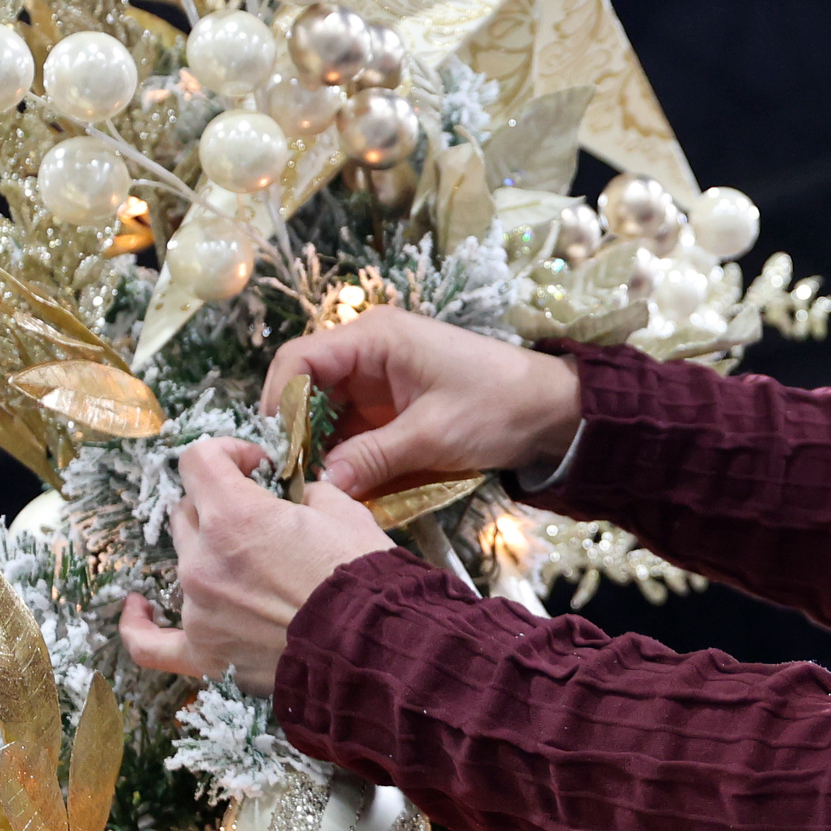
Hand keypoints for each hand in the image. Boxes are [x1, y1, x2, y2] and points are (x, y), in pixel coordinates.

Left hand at [120, 438, 390, 695]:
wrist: (373, 646)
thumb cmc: (362, 576)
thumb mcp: (344, 511)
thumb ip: (306, 495)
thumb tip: (296, 498)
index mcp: (233, 515)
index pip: (198, 460)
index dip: (229, 452)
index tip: (258, 467)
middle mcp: (202, 559)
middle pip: (188, 511)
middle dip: (222, 503)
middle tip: (264, 516)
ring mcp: (198, 608)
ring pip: (183, 562)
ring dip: (210, 552)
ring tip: (248, 563)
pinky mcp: (204, 652)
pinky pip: (151, 643)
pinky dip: (138, 624)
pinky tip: (137, 608)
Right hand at [261, 305, 581, 495]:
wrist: (553, 410)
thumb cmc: (498, 405)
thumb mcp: (433, 434)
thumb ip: (373, 458)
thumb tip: (320, 486)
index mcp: (374, 338)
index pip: (298, 360)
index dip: (280, 404)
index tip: (276, 453)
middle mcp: (368, 353)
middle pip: (306, 390)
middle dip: (297, 435)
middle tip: (293, 482)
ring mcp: (377, 381)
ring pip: (326, 416)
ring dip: (320, 452)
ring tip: (315, 492)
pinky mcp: (390, 408)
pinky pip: (351, 431)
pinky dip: (346, 458)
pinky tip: (344, 488)